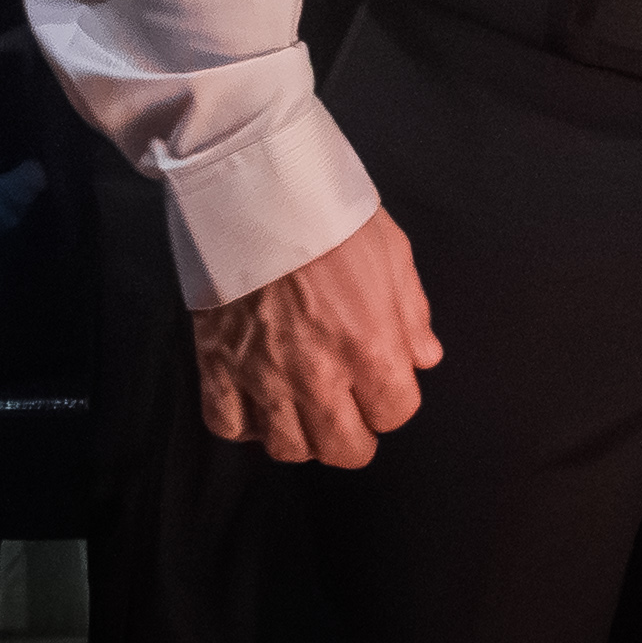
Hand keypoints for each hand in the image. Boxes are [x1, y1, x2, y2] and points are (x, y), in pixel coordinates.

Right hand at [192, 208, 441, 466]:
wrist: (254, 193)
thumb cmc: (331, 218)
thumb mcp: (394, 255)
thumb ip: (412, 315)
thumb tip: (424, 358)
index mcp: (370, 348)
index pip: (395, 413)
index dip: (395, 399)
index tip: (386, 381)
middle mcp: (318, 376)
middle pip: (344, 448)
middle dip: (357, 434)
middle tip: (352, 409)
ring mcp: (263, 378)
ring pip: (288, 447)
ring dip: (305, 435)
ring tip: (308, 407)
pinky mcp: (217, 368)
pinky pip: (230, 426)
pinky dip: (247, 422)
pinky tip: (260, 400)